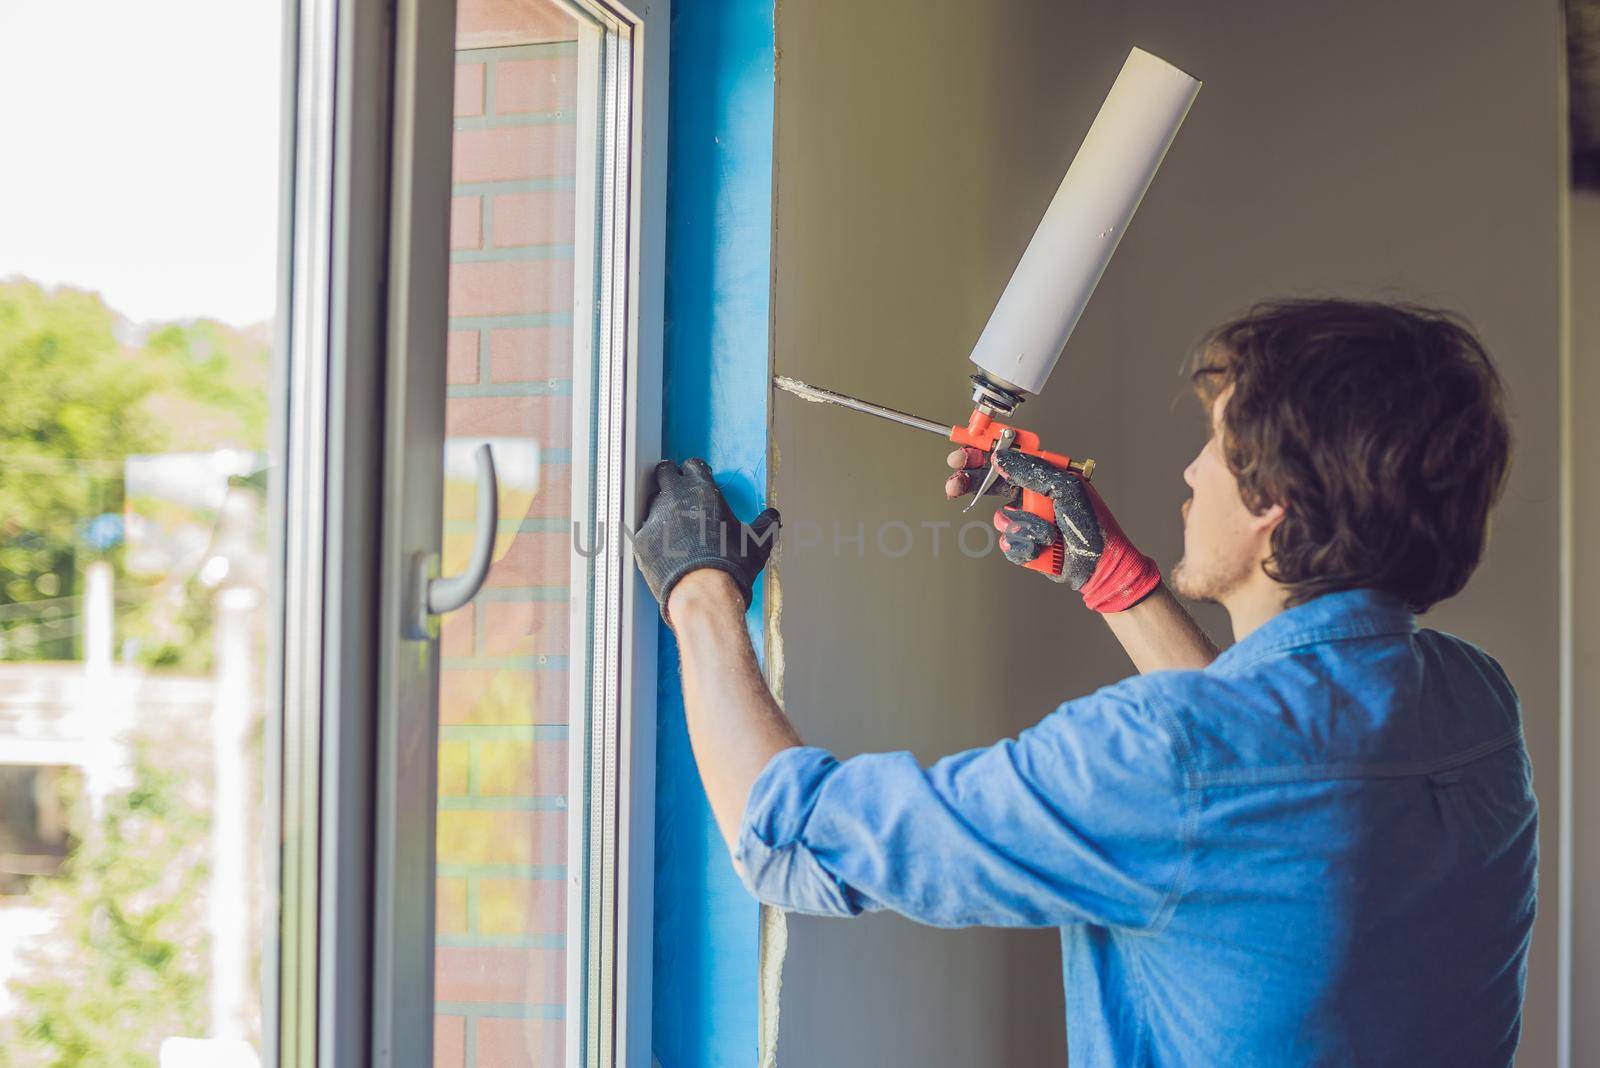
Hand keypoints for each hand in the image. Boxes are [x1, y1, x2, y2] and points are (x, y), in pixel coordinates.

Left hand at [635, 458, 779, 623]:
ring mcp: (655, 517)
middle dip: (671, 479)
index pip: (693, 465)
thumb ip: (766, 524)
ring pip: (653, 502)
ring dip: (661, 509)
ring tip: (673, 529)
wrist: (703, 591)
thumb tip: (774, 517)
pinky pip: (644, 530)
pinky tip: (662, 551)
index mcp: (704, 491)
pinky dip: (652, 537)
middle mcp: (676, 497)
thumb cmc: (732, 564)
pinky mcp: (641, 539)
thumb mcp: (757, 542)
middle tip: (679, 494)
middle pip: (665, 472)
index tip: (698, 481)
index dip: (696, 472)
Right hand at [944, 447, 1160, 612]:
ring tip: (1046, 532)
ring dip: (1023, 527)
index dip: (980, 454)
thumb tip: (1002, 460)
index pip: (1006, 458)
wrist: (1100, 568)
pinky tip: (1043, 548)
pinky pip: (1007, 542)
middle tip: (956, 484)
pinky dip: (1025, 547)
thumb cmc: (1093, 526)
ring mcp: (1025, 521)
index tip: (961, 454)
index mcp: (1043, 477)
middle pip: (989, 484)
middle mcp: (1031, 496)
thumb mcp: (1067, 489)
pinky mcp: (1022, 544)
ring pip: (1001, 519)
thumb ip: (1032, 472)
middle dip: (972, 484)